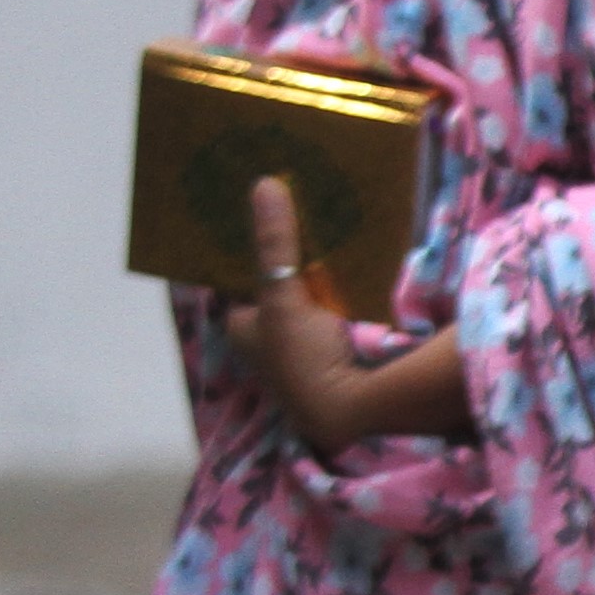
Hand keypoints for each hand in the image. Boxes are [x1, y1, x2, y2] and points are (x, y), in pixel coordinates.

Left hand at [218, 176, 471, 457]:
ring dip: (316, 271)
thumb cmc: (301, 359)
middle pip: (274, 284)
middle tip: (298, 207)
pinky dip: (340, 288)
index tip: (262, 209)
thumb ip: (274, 245)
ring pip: (305, 296)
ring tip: (328, 222)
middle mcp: (268, 337)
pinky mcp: (335, 349)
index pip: (238, 277)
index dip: (248, 246)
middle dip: (285, 255)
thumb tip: (263, 184)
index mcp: (241, 327)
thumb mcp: (281, 298)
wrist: (353, 409)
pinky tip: (355, 260)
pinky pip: (333, 308)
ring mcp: (302, 345)